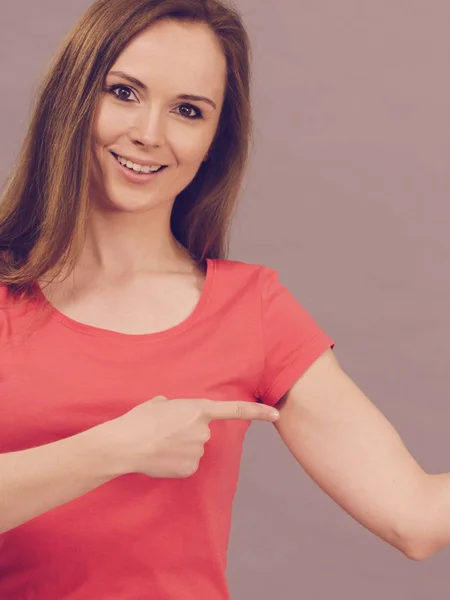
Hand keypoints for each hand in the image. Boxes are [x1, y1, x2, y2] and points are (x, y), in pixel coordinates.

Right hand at [103, 395, 279, 478]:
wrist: (125, 445)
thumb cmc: (139, 420)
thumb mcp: (158, 403)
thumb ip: (173, 406)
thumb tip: (170, 410)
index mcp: (198, 409)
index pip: (235, 410)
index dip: (258, 412)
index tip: (275, 414)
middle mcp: (203, 431)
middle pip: (203, 431)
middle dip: (188, 431)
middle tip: (164, 431)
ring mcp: (198, 451)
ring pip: (194, 448)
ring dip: (180, 446)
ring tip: (158, 444)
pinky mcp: (190, 469)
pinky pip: (187, 463)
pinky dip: (176, 461)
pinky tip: (160, 458)